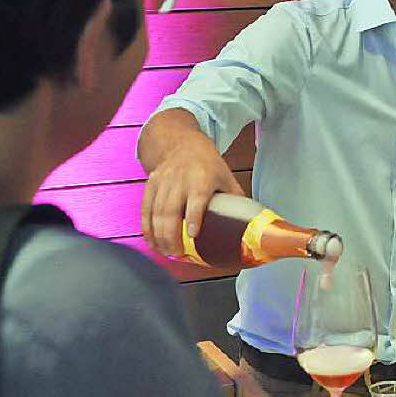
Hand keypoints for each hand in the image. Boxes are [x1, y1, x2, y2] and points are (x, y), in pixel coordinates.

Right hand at [141, 132, 243, 255]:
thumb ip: (235, 200)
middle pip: (171, 210)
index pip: (197, 198)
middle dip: (171, 235)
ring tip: (165, 252)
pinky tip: (151, 242)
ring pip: (156, 212)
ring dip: (158, 235)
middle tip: (176, 253)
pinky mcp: (151, 185)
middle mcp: (180, 179)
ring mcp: (163, 182)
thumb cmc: (208, 164)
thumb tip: (249, 225)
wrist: (183, 143)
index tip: (193, 235)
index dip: (194, 217)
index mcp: (202, 177)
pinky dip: (147, 227)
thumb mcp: (226, 177)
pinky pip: (145, 208)